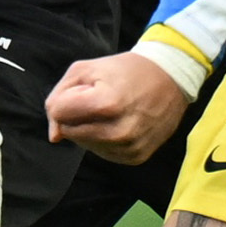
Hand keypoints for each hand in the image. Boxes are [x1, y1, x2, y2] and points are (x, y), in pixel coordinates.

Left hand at [47, 51, 188, 164]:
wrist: (170, 78)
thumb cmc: (124, 70)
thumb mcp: (85, 69)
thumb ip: (59, 97)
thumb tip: (54, 136)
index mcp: (106, 104)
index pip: (59, 113)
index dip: (65, 99)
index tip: (83, 90)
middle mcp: (119, 131)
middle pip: (69, 132)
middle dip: (74, 116)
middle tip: (97, 100)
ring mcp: (129, 147)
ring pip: (84, 145)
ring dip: (87, 129)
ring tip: (109, 111)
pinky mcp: (136, 157)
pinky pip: (103, 153)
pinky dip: (103, 140)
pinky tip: (118, 123)